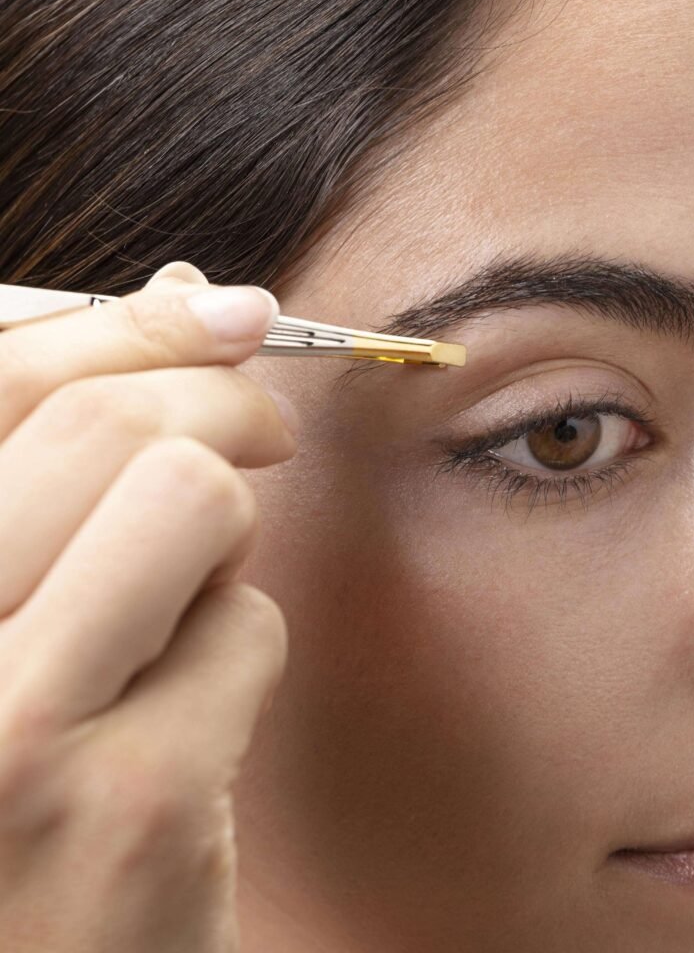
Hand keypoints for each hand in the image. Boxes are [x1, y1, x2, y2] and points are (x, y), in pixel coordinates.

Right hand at [0, 262, 297, 952]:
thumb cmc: (15, 778)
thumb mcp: (2, 608)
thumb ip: (64, 458)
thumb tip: (185, 293)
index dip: (127, 322)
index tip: (221, 310)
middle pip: (108, 421)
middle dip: (221, 402)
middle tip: (264, 430)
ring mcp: (7, 736)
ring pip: (193, 499)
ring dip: (223, 537)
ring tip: (187, 597)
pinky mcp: (131, 804)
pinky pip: (248, 628)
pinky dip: (240, 652)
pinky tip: (191, 716)